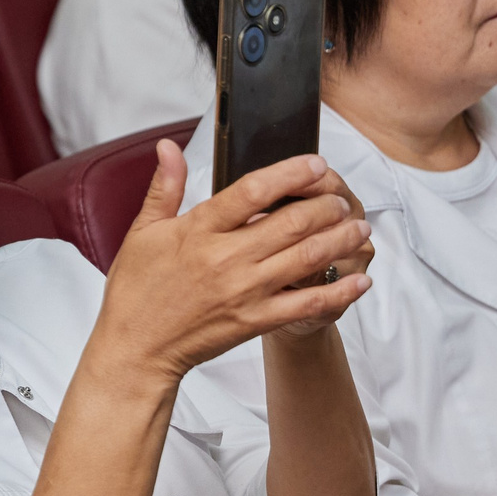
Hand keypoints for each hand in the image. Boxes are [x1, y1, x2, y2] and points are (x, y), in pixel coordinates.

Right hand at [89, 144, 372, 384]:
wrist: (136, 349)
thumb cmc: (137, 291)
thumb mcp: (142, 232)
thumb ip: (164, 187)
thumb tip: (168, 147)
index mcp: (199, 230)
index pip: (254, 190)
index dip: (291, 173)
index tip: (316, 164)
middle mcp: (226, 258)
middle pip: (292, 222)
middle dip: (326, 206)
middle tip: (341, 199)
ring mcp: (245, 291)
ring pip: (307, 258)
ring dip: (340, 240)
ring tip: (359, 227)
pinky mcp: (256, 320)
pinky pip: (307, 303)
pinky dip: (339, 291)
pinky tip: (360, 279)